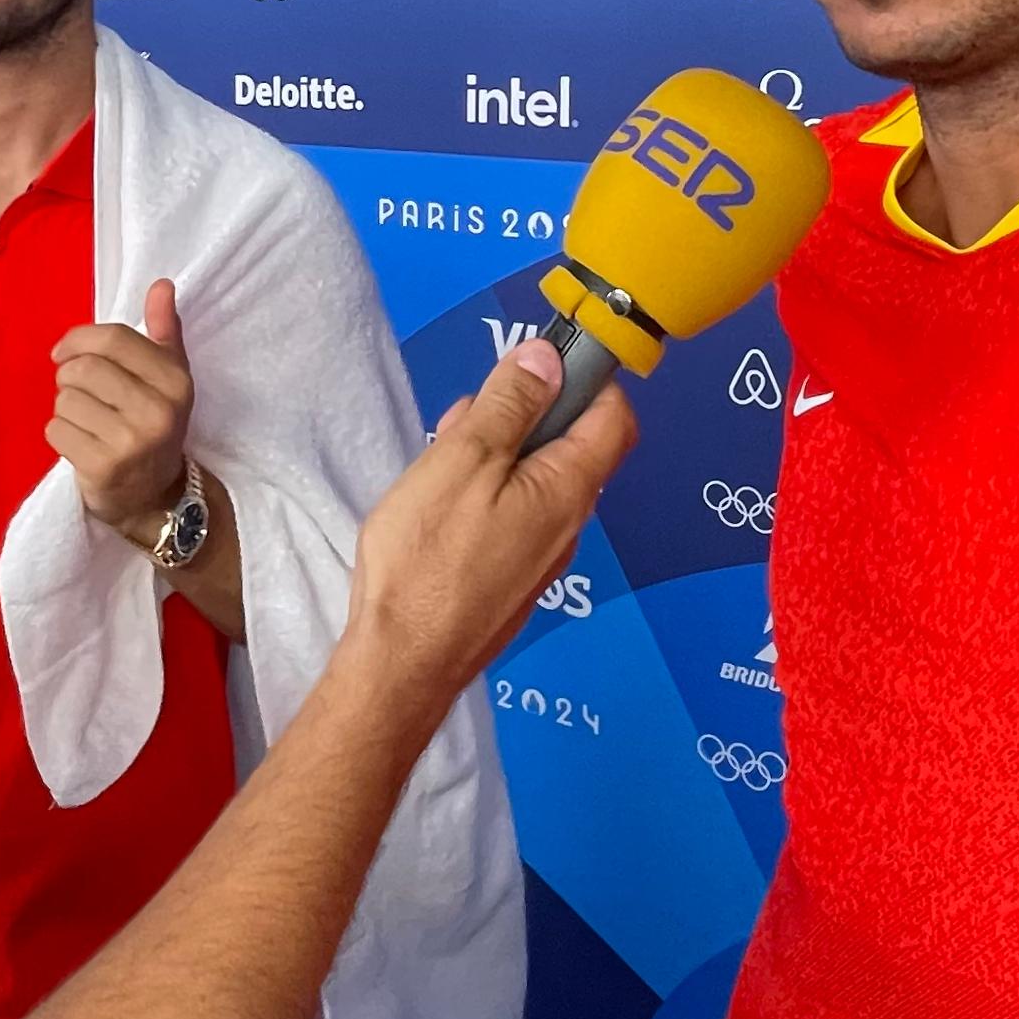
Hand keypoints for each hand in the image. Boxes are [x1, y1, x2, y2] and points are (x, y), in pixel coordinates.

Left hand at [49, 279, 195, 546]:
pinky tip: (80, 443)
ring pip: (65, 399)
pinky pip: (56, 429)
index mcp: (174, 381)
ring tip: (85, 421)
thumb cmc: (153, 425)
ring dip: (65, 407)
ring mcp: (131, 442)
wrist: (154, 497)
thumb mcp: (168, 378)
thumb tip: (162, 284)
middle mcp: (158, 411)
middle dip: (70, 377)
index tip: (65, 352)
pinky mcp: (103, 468)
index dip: (78, 340)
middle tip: (81, 394)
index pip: (112, 339)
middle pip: (82, 368)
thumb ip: (163, 330)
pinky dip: (59, 434)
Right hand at [341, 340, 635, 712]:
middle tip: (476, 409)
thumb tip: (548, 358)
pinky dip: (490, 493)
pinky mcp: (511, 579)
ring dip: (502, 454)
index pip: (614, 416)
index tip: (545, 359)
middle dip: (529, 413)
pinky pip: (515, 517)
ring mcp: (541, 557)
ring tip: (447, 452)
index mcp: (569, 488)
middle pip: (574, 447)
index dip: (589, 377)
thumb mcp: (464, 460)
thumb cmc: (428, 561)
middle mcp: (569, 525)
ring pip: (538, 483)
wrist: (403, 660)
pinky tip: (444, 499)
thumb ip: (510, 406)